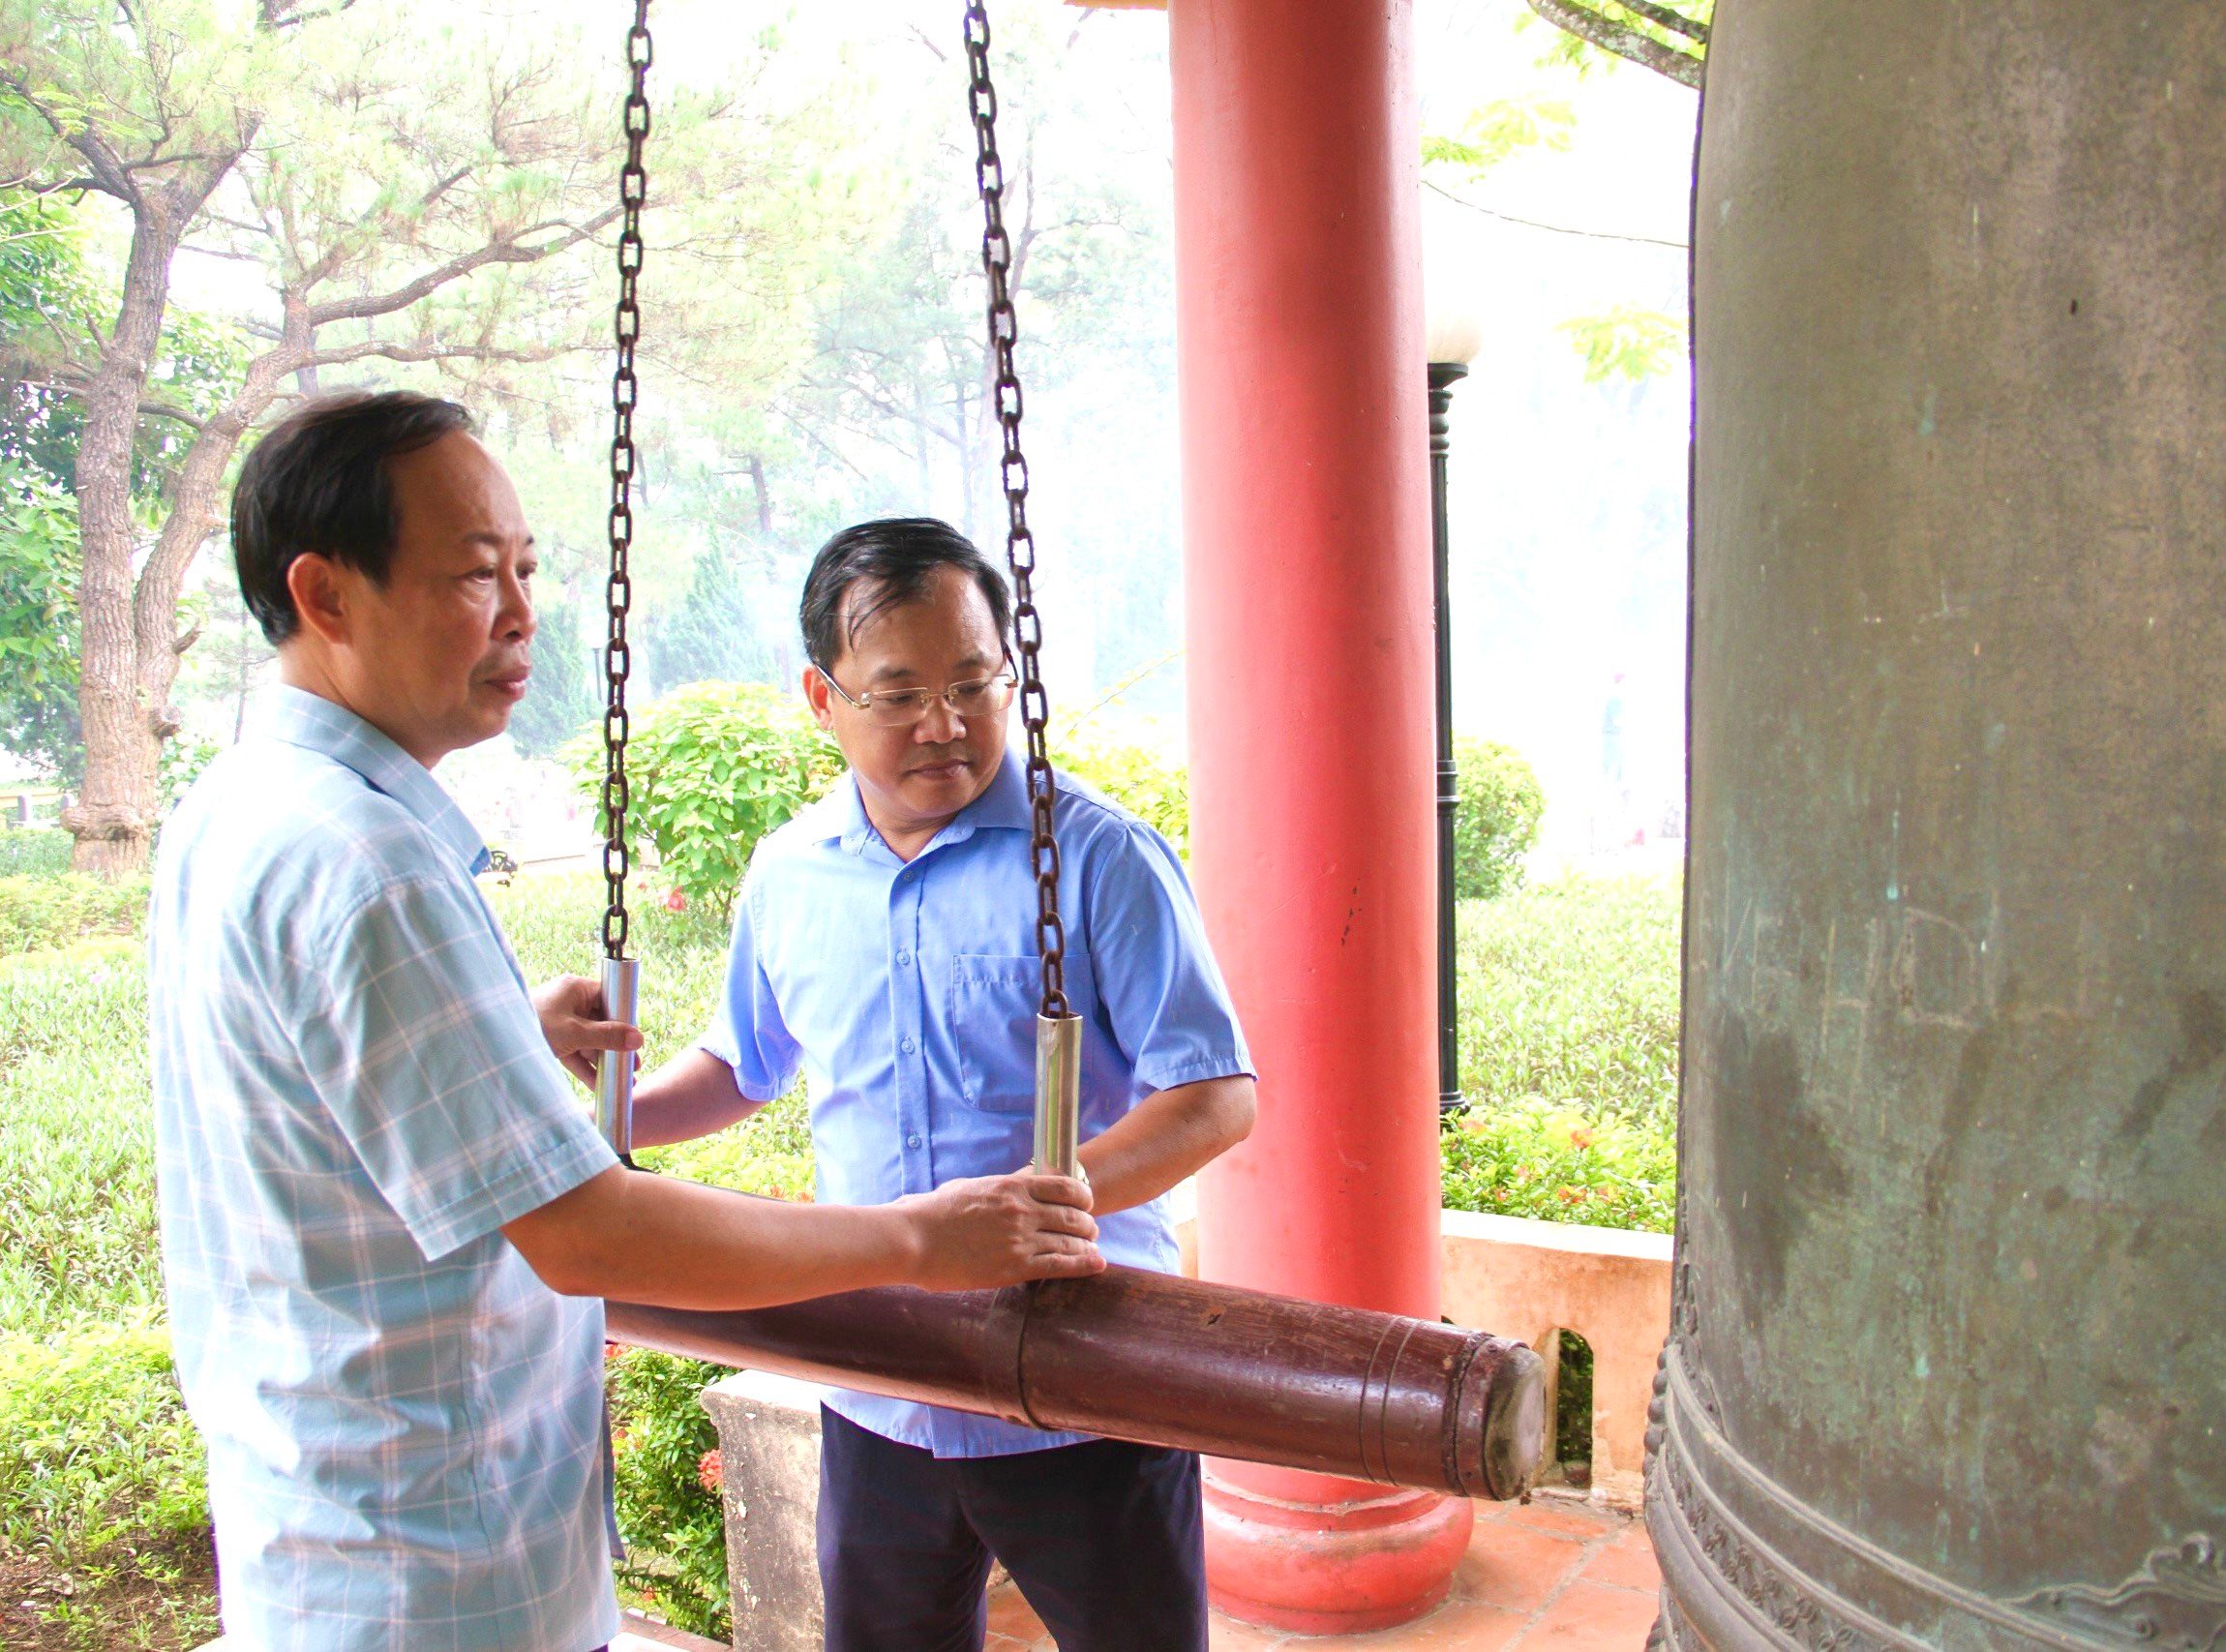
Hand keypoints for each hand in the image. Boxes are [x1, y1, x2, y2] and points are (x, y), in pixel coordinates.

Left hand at [532, 974, 644, 1086]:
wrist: (493, 1041)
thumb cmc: (533, 1025)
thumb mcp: (574, 1033)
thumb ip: (606, 1036)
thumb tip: (638, 1039)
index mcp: (576, 989)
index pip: (610, 998)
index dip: (625, 1017)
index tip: (637, 1038)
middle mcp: (570, 1003)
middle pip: (602, 1023)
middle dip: (617, 1046)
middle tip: (633, 1065)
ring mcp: (560, 1023)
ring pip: (590, 1041)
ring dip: (604, 1060)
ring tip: (622, 1080)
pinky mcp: (553, 1041)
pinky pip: (576, 1053)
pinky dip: (586, 1068)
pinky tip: (600, 1085)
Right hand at [897, 1172, 1102, 1291]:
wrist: (912, 1240)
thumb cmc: (931, 1213)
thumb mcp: (969, 1188)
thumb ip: (996, 1188)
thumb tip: (1011, 1184)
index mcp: (1011, 1186)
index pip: (1064, 1186)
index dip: (1082, 1196)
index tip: (1086, 1203)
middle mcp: (1021, 1210)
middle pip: (1073, 1215)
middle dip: (1087, 1223)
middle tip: (1091, 1230)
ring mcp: (1019, 1239)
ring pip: (1070, 1241)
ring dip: (1087, 1245)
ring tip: (1094, 1250)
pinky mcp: (1014, 1267)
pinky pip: (1059, 1265)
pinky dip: (1083, 1264)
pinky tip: (1096, 1265)